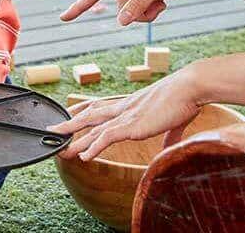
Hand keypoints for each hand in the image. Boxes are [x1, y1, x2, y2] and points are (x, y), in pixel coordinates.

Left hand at [46, 63, 204, 160]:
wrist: (190, 87)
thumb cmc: (185, 100)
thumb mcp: (174, 120)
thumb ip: (169, 135)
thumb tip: (169, 148)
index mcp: (132, 104)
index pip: (101, 106)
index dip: (85, 111)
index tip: (71, 115)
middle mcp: (125, 108)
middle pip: (90, 116)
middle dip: (71, 125)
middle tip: (54, 131)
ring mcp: (127, 116)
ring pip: (94, 128)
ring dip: (76, 140)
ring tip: (62, 150)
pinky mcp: (133, 125)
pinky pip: (107, 137)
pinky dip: (94, 147)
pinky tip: (84, 157)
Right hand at [61, 0, 213, 25]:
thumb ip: (139, 5)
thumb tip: (120, 21)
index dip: (80, 6)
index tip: (64, 18)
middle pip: (121, 7)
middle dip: (139, 12)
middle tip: (160, 4)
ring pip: (131, 9)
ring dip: (147, 11)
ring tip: (164, 0)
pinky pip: (139, 5)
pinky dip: (151, 7)